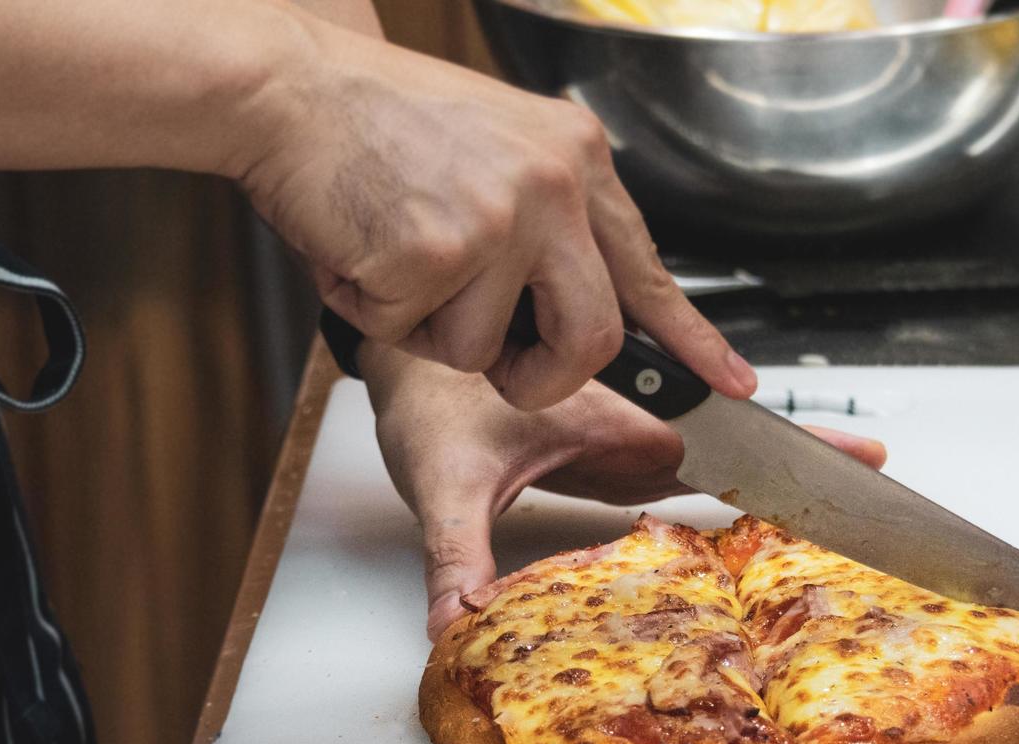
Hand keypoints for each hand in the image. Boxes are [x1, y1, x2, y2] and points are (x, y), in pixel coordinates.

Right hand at [236, 16, 755, 410]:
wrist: (287, 86)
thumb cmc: (375, 124)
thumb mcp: (496, 149)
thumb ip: (548, 218)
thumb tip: (582, 312)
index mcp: (576, 158)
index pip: (648, 270)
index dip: (692, 338)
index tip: (732, 381)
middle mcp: (554, 186)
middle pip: (591, 341)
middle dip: (542, 377)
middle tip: (499, 364)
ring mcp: (499, 218)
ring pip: (483, 351)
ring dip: (426, 328)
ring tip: (392, 249)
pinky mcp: (436, 252)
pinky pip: (411, 336)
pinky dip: (371, 309)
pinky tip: (358, 247)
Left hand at [360, 345, 887, 639]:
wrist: (403, 361)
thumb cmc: (429, 401)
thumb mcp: (445, 483)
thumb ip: (457, 556)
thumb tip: (457, 623)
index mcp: (617, 420)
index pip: (725, 440)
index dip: (793, 454)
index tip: (859, 460)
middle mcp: (635, 421)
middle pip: (742, 439)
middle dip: (811, 454)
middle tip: (880, 468)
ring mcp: (628, 433)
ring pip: (721, 445)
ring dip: (778, 461)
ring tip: (850, 480)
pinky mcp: (612, 447)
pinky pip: (688, 458)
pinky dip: (732, 473)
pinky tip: (759, 502)